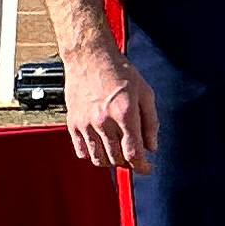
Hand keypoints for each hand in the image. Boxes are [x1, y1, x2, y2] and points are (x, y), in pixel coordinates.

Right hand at [63, 44, 158, 171]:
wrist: (90, 57)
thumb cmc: (120, 71)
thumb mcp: (145, 93)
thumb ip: (151, 122)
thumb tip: (152, 147)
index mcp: (124, 113)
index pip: (133, 153)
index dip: (142, 166)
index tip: (146, 169)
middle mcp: (103, 121)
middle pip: (116, 159)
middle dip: (129, 163)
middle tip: (134, 157)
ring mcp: (86, 123)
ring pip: (99, 159)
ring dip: (111, 161)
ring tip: (118, 153)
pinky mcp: (73, 123)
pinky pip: (82, 151)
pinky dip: (93, 155)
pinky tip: (101, 147)